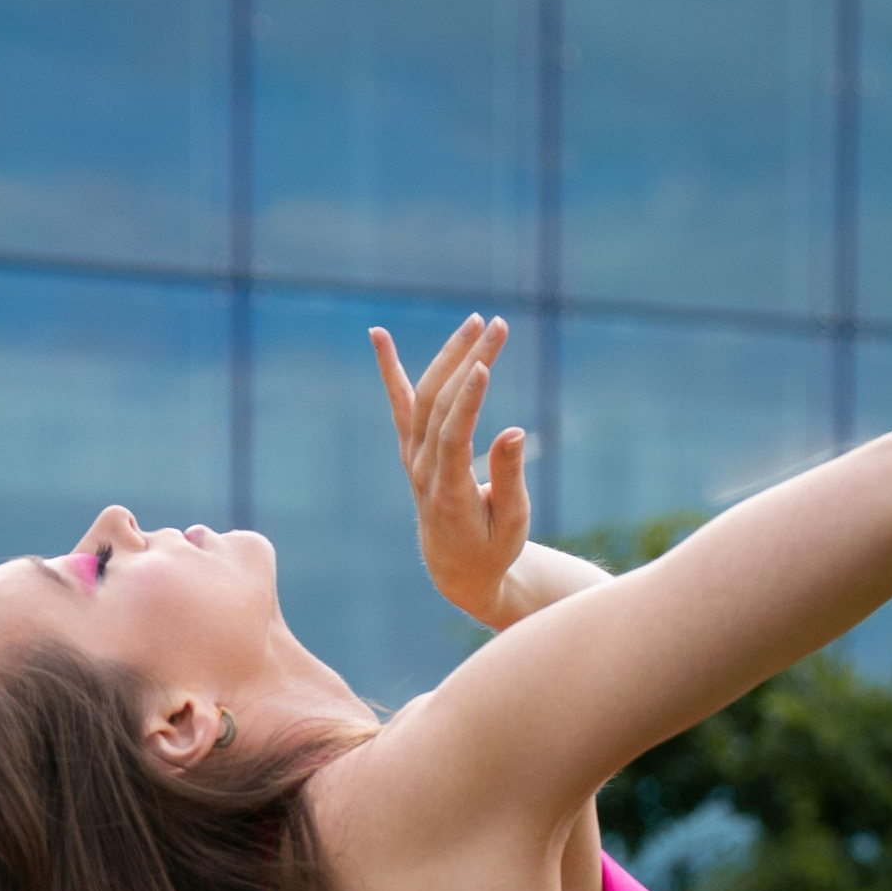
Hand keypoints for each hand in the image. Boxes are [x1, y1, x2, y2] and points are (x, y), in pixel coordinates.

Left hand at [371, 314, 531, 625]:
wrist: (456, 569)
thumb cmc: (492, 547)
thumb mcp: (511, 522)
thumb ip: (509, 478)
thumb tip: (513, 431)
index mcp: (449, 495)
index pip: (453, 438)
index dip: (468, 402)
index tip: (485, 365)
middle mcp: (423, 473)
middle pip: (440, 407)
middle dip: (469, 361)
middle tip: (498, 325)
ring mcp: (412, 458)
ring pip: (424, 398)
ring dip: (449, 356)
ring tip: (476, 321)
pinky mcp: (411, 448)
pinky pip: (400, 403)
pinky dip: (390, 369)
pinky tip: (378, 335)